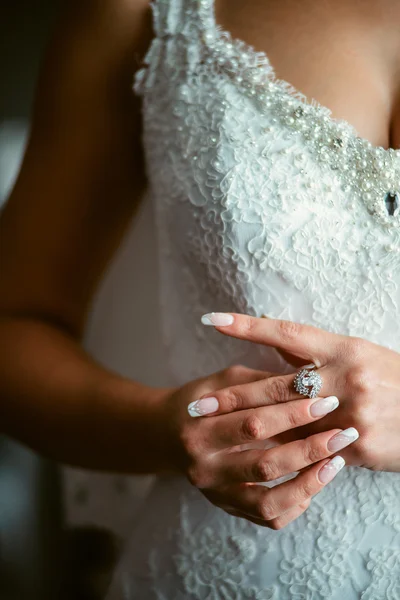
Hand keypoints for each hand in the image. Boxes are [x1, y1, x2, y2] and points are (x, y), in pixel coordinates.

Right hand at [161, 364, 353, 529]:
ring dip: (308, 482)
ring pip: (268, 501)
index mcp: (200, 427)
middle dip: (309, 447)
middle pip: (264, 462)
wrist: (164, 433)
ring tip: (335, 462)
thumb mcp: (222, 381)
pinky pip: (267, 517)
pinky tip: (313, 483)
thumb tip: (306, 384)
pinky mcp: (225, 506)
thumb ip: (259, 384)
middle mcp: (204, 465)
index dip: (293, 411)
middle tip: (341, 432)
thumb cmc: (199, 400)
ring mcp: (214, 492)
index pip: (253, 420)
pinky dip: (295, 503)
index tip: (325, 400)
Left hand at [201, 312, 399, 471]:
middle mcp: (346, 377)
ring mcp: (351, 414)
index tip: (213, 320)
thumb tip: (273, 347)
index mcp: (344, 348)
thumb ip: (316, 353)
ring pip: (289, 424)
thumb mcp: (358, 353)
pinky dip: (283, 453)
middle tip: (198, 403)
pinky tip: (252, 459)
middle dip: (234, 396)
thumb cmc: (392, 377)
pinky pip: (311, 452)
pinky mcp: (357, 447)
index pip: (288, 334)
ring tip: (212, 430)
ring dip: (249, 429)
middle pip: (278, 386)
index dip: (249, 326)